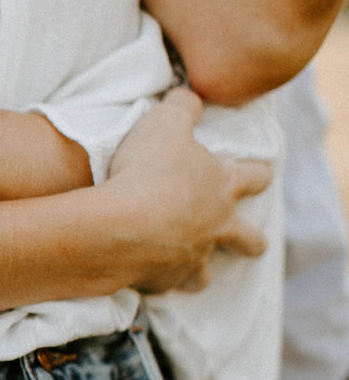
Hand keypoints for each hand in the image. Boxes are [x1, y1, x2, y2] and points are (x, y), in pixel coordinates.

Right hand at [104, 87, 272, 292]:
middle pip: (248, 239)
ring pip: (205, 274)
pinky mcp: (162, 280)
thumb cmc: (148, 170)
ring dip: (200, 272)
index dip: (258, 174)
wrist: (120, 224)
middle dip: (250, 241)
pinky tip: (142, 273)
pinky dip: (155, 278)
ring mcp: (190, 257)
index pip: (255, 177)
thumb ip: (182, 106)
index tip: (259, 175)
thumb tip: (188, 95)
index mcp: (221, 185)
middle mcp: (215, 226)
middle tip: (248, 242)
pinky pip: (163, 284)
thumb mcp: (164, 122)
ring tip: (190, 270)